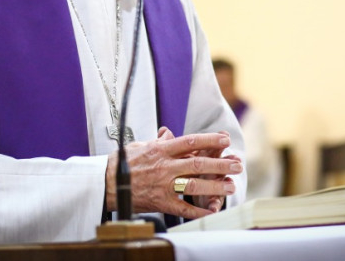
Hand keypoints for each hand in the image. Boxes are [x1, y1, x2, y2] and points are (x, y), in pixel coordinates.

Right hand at [105, 127, 242, 219]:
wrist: (107, 183)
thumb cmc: (123, 163)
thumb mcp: (141, 145)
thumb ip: (159, 141)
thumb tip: (169, 133)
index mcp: (161, 150)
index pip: (190, 142)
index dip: (209, 140)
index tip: (225, 139)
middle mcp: (164, 166)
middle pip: (197, 164)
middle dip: (220, 164)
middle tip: (237, 164)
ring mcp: (163, 185)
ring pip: (193, 185)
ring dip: (214, 186)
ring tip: (230, 185)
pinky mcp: (161, 202)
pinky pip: (183, 207)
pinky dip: (198, 211)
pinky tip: (212, 210)